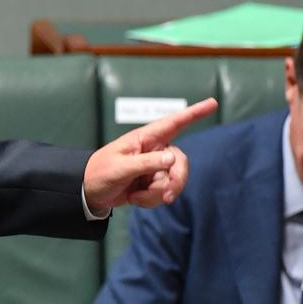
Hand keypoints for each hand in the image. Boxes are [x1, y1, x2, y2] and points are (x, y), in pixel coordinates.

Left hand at [83, 98, 216, 210]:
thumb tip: (172, 158)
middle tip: (167, 197)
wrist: (90, 193)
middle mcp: (155, 150)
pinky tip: (135, 198)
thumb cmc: (100, 172)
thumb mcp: (121, 167)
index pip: (174, 123)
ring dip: (156, 194)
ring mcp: (155, 167)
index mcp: (146, 138)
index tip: (212, 103)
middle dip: (176, 181)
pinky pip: (163, 193)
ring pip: (173, 181)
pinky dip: (150, 200)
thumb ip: (147, 163)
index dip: (194, 113)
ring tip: (135, 195)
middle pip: (180, 162)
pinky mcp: (153, 182)